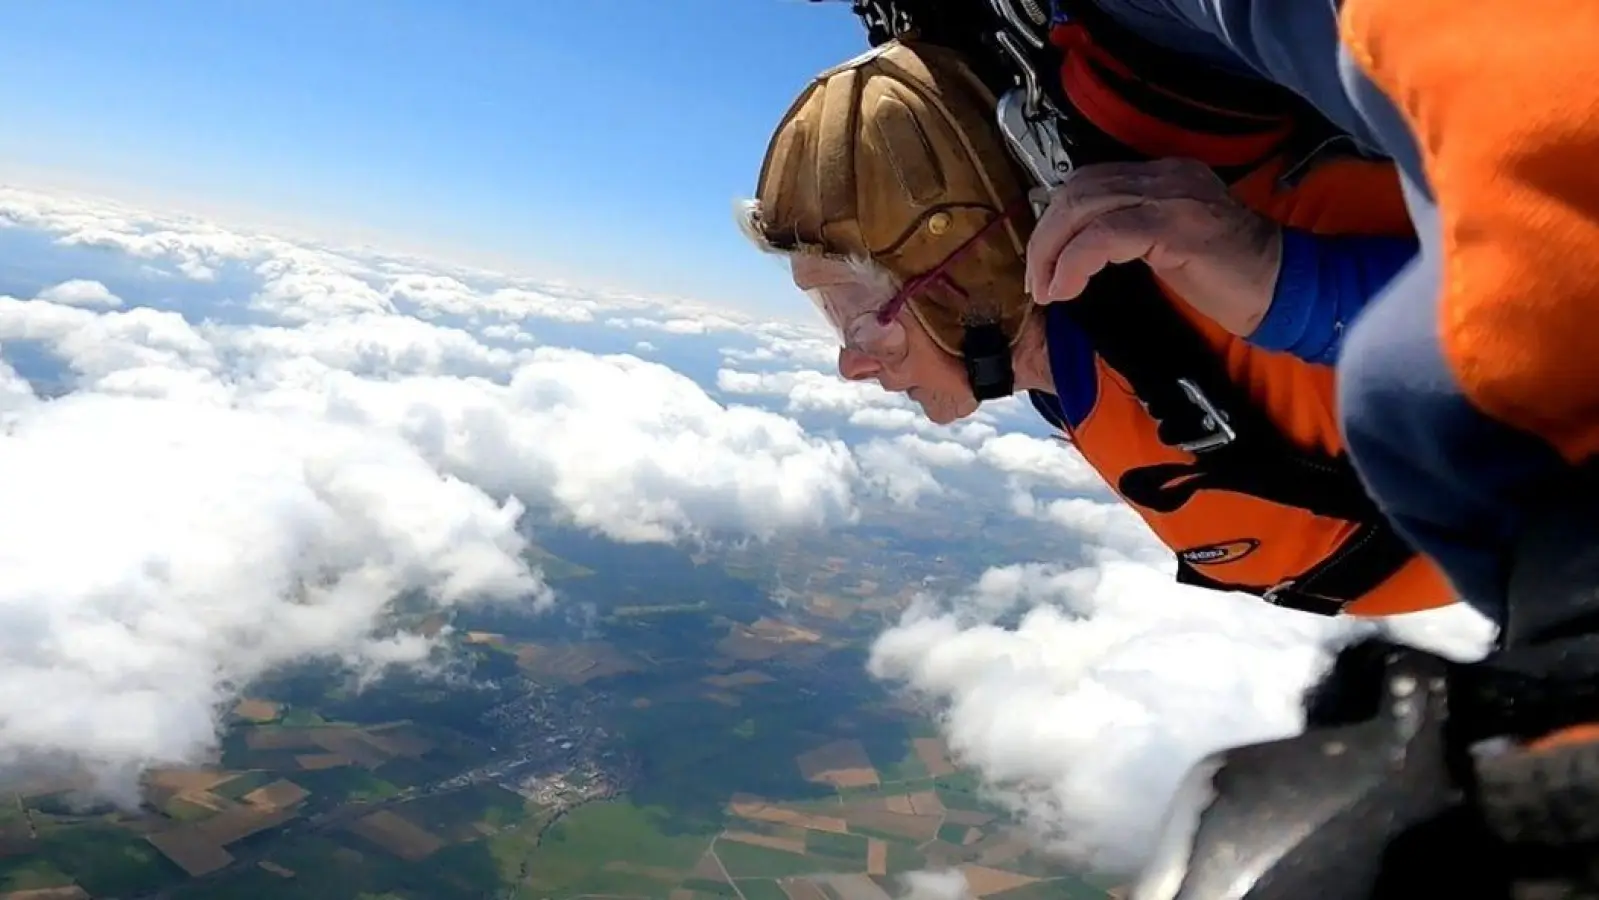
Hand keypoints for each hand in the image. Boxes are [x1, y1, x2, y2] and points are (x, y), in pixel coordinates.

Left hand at [1024, 158, 1282, 335]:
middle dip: (1044, 237)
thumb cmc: (1226, 275)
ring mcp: (1171, 195)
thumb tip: (1071, 250)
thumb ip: (1125, 233)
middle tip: (1036, 280)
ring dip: (1052, 251)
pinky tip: (1067, 288)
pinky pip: (1105, 235)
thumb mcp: (1164, 244)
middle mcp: (1164, 175)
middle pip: (1078, 190)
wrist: (1283, 286)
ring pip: (1084, 206)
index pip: (1088, 181)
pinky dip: (1075, 262)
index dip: (1054, 220)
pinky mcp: (1175, 226)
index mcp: (1161, 174)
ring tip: (1047, 288)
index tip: (1042, 262)